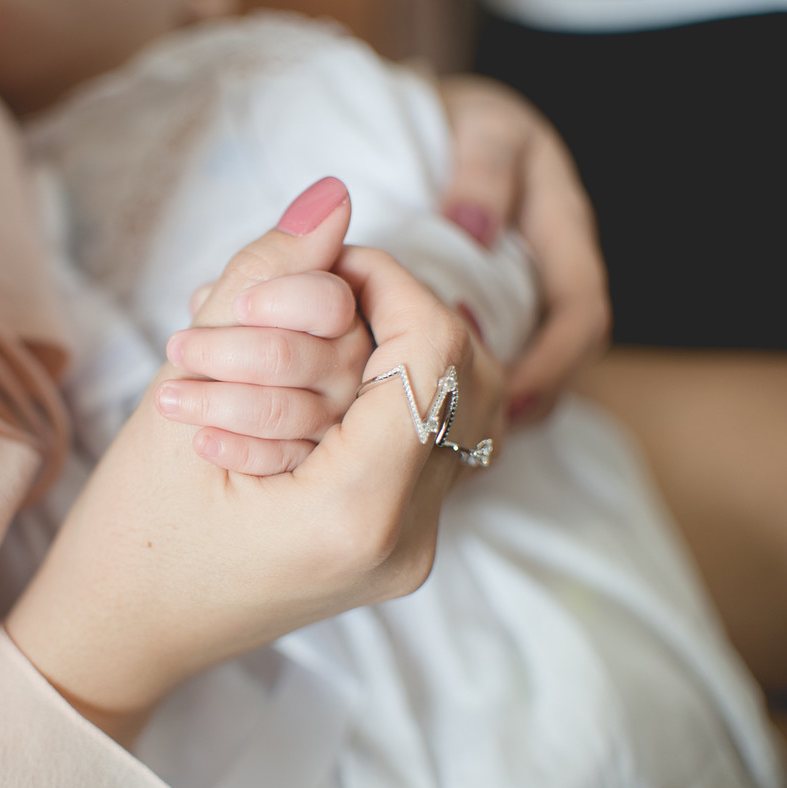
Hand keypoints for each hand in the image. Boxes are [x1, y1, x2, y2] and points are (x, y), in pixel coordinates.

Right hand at [6, 179, 502, 743]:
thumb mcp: (180, 395)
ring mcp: (410, 550)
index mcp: (354, 514)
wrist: (121, 637)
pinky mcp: (397, 545)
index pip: (434, 350)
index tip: (321, 266)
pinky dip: (385, 393)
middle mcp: (406, 541)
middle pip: (469, 374)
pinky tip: (316, 387)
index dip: (387, 280)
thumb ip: (262, 286)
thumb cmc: (128, 534)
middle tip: (319, 301)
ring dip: (397, 351)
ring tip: (311, 344)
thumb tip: (334, 195)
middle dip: (400, 313)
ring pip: (459, 405)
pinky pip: (428, 440)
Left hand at [438, 74, 610, 424]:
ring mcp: (523, 295)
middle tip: (473, 442)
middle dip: (525, 402)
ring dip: (495, 406)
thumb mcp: (484, 130)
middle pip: (562, 357)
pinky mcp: (490, 311)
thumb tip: (472, 227)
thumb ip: (483, 171)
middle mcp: (550, 274)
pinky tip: (428, 413)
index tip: (507, 396)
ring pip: (527, 365)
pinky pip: (493, 361)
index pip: (581, 313)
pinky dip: (467, 390)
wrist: (450, 123)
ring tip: (448, 442)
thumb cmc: (469, 122)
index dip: (553, 361)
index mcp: (563, 234)